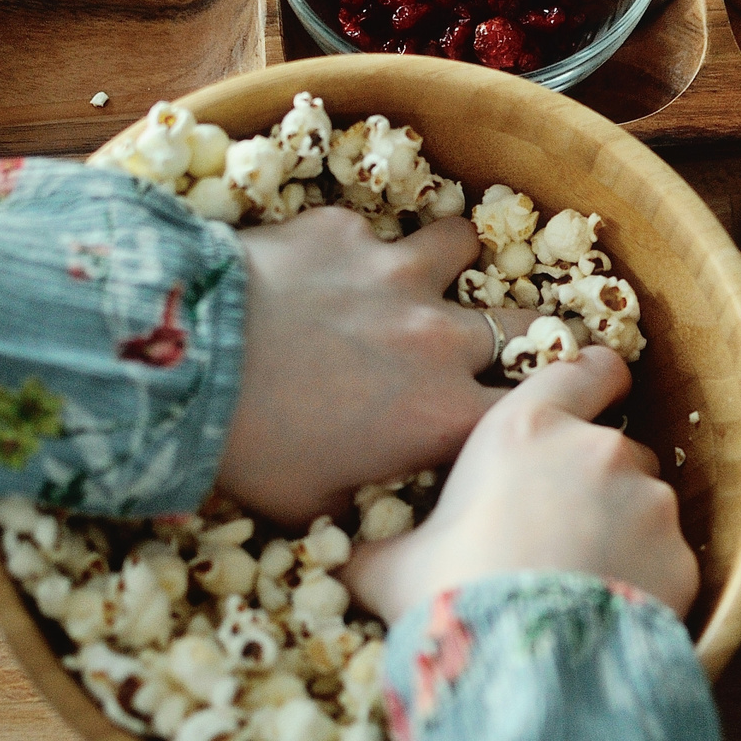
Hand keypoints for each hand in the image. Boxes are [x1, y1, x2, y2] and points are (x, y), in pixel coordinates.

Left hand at [216, 208, 532, 522]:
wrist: (184, 363)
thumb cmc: (249, 449)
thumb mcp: (311, 505)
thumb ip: (364, 500)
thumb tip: (370, 509)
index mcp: (443, 417)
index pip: (534, 408)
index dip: (551, 402)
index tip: (556, 397)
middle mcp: (438, 338)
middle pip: (523, 325)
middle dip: (521, 331)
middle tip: (504, 336)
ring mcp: (396, 273)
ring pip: (460, 245)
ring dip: (451, 260)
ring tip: (427, 268)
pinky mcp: (345, 230)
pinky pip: (370, 232)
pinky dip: (356, 248)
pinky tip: (319, 264)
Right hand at [344, 347, 697, 624]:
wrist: (526, 672)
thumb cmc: (451, 599)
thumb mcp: (391, 568)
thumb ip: (375, 548)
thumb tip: (340, 556)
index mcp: (525, 429)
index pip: (582, 369)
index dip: (593, 374)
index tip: (597, 382)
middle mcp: (596, 449)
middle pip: (611, 447)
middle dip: (592, 481)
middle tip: (555, 530)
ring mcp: (649, 499)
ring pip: (643, 502)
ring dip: (620, 529)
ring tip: (579, 579)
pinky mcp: (680, 554)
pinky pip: (665, 558)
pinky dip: (645, 577)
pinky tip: (607, 611)